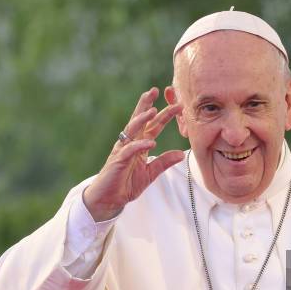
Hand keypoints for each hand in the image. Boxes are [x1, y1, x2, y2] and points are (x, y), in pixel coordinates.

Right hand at [83, 87, 183, 221]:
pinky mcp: (118, 161)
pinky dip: (140, 145)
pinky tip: (150, 142)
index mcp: (139, 145)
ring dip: (142, 119)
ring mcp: (123, 150)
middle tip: (156, 90)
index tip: (177, 104)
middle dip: (147, 104)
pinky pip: (130, 150)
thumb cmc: (126, 184)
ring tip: (153, 110)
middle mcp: (130, 143)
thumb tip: (181, 154)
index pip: (153, 126)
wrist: (109, 199)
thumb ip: (164, 162)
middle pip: (140, 120)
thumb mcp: (150, 173)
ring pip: (132, 130)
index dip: (164, 115)